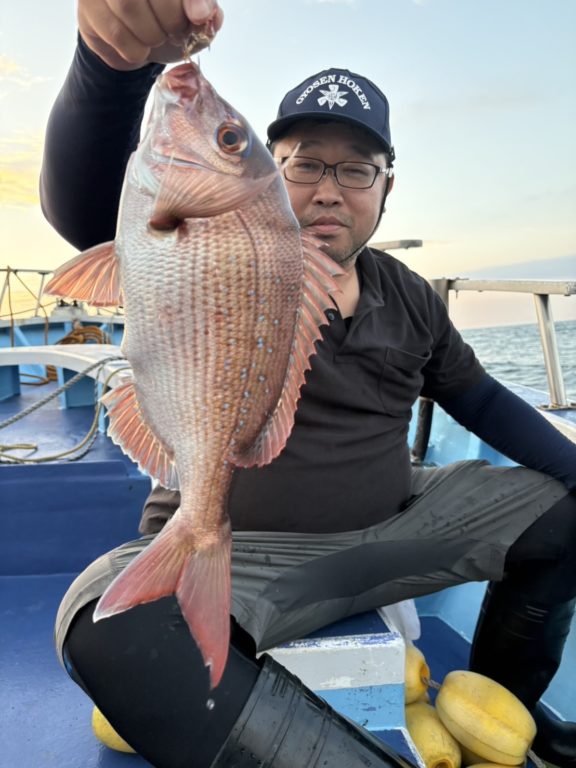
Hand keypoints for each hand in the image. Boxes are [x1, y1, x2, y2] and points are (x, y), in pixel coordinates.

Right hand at [78, 0, 223, 70]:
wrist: (135, 44)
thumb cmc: (167, 23)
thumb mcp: (195, 20)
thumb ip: (206, 11)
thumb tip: (206, 14)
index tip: (199, 17)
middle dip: (171, 22)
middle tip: (174, 33)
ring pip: (127, 5)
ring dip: (150, 36)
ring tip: (154, 39)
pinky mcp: (88, 4)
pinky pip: (115, 31)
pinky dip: (134, 50)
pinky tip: (137, 47)